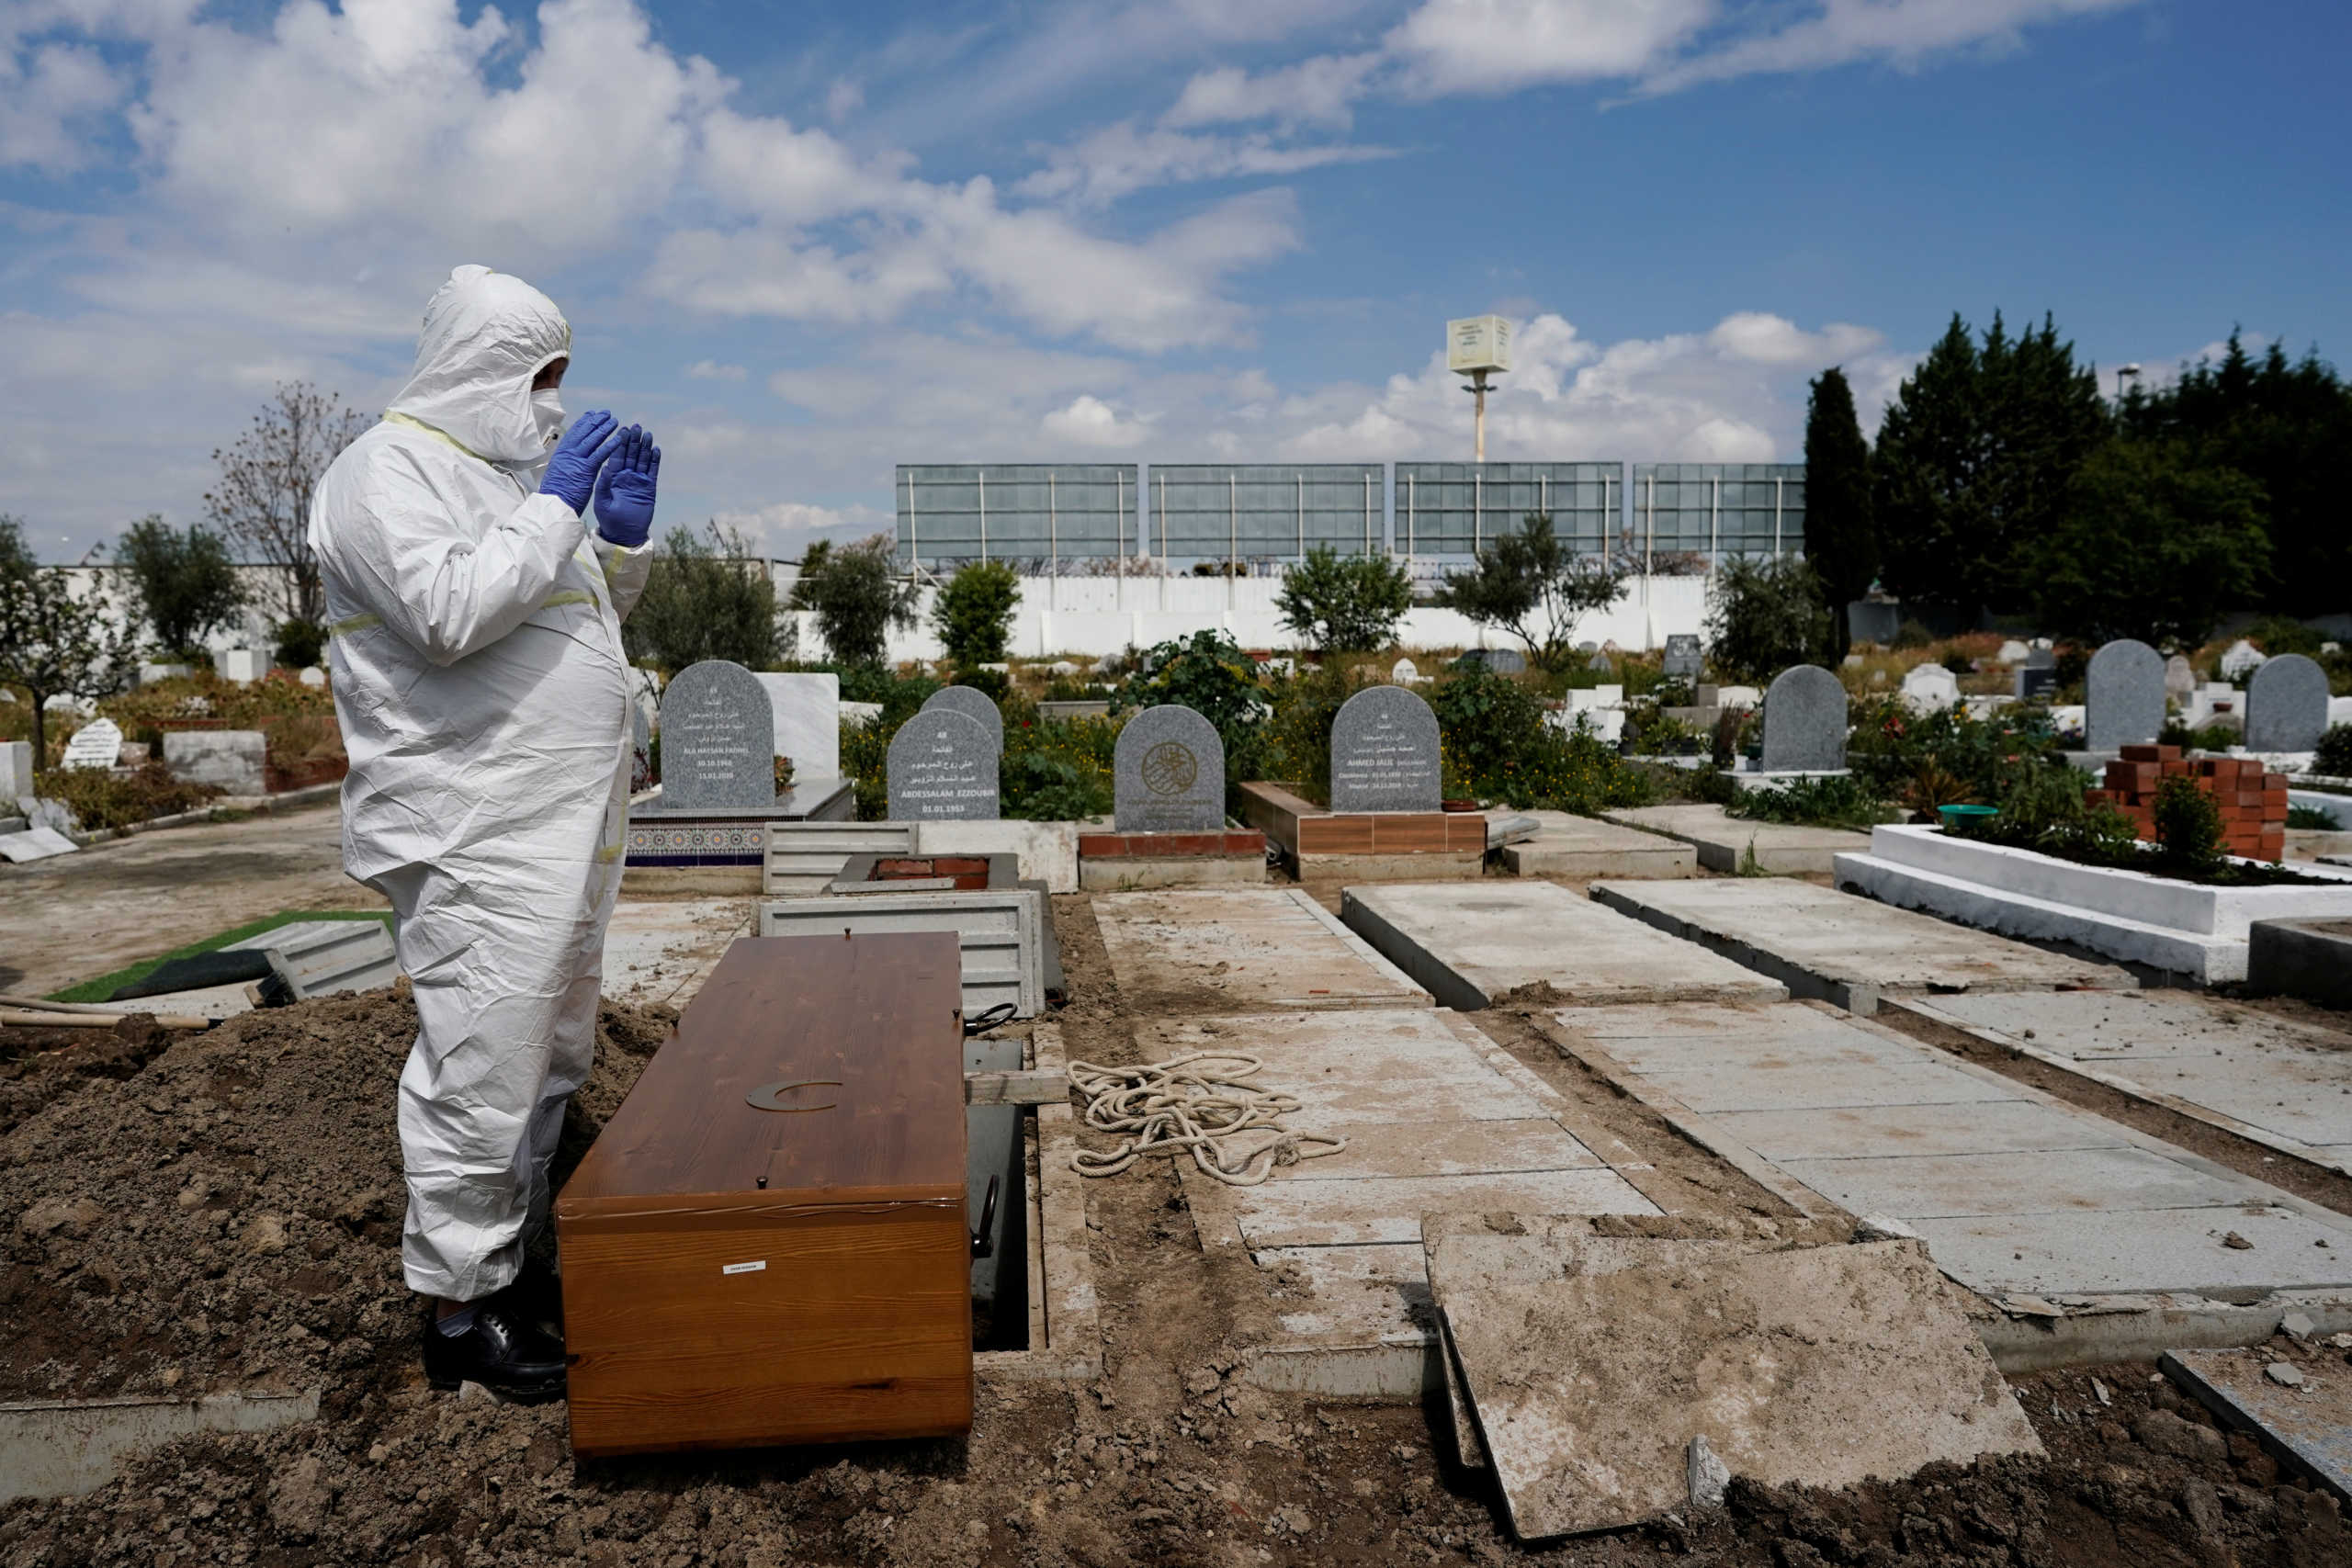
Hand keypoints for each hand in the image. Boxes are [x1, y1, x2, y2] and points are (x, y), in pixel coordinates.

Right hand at [535, 410, 622, 514]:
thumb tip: (569, 458)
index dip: (584, 422)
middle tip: (606, 413)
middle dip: (596, 421)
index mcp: (561, 453)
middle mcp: (568, 453)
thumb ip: (566, 463)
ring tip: (615, 421)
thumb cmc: (556, 494)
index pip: (574, 433)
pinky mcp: (586, 469)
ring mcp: (577, 460)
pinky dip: (610, 445)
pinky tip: (619, 439)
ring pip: (593, 439)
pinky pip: (600, 454)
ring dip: (605, 429)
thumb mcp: (558, 473)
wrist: (554, 505)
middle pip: (584, 432)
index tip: (591, 414)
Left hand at [593, 425, 660, 547]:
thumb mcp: (602, 501)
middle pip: (630, 454)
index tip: (622, 430)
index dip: (619, 443)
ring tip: (648, 434)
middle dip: (633, 441)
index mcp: (612, 476)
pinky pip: (652, 471)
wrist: (624, 533)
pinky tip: (656, 450)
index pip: (616, 456)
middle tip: (636, 427)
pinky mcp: (649, 488)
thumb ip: (603, 484)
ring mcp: (638, 481)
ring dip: (645, 447)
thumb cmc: (609, 518)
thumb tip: (605, 468)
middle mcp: (625, 475)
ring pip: (642, 460)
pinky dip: (655, 461)